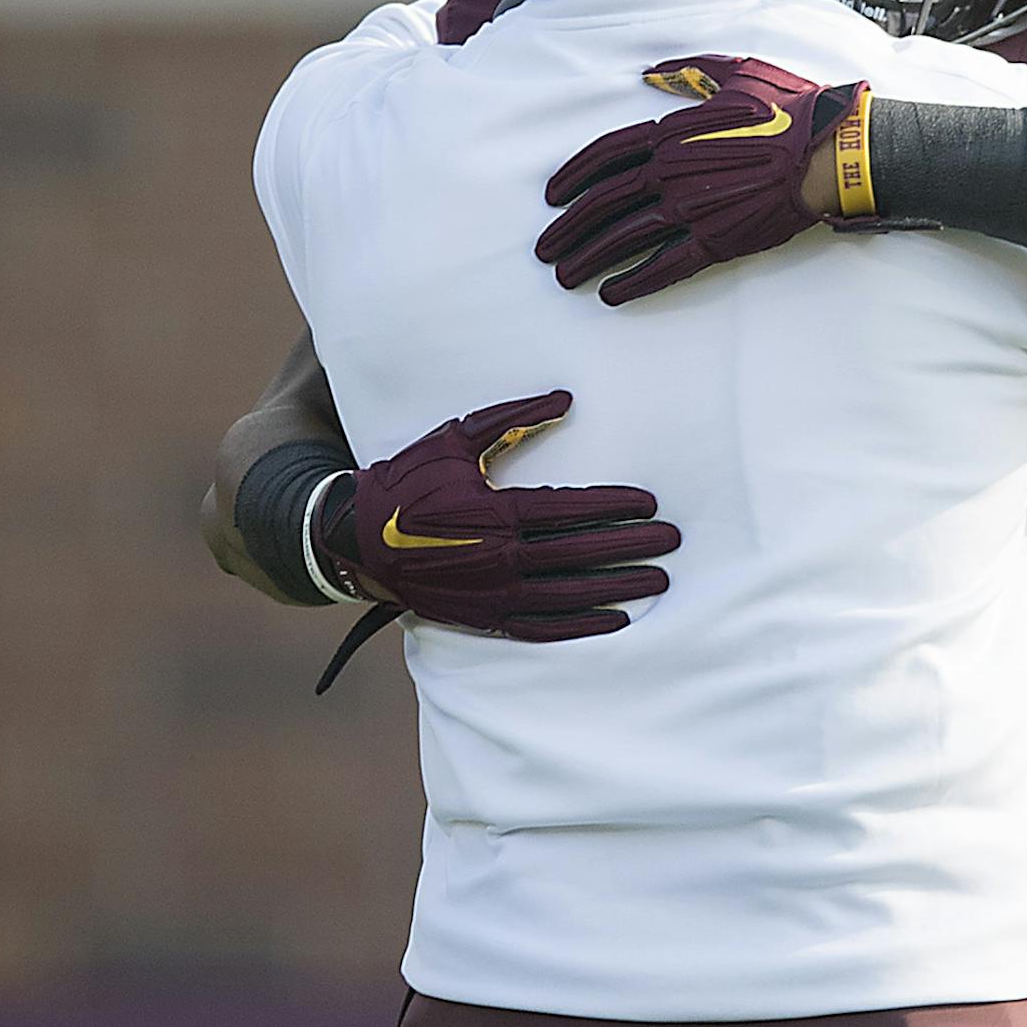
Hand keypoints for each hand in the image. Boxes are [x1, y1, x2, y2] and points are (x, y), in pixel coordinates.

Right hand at [320, 390, 678, 641]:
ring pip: (570, 595)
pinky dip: (582, 626)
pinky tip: (615, 620)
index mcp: (496, 511)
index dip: (616, 507)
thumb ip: (511, 420)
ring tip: (658, 582)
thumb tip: (565, 399)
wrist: (353, 538)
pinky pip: (542, 627)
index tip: (651, 504)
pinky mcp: (484, 617)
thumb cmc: (406, 481)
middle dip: (632, 547)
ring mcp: (492, 593)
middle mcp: (500, 557)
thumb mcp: (453, 439)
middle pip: (581, 554)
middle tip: (672, 541)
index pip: (572, 510)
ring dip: (618, 587)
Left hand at [537, 54, 867, 305]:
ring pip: (623, 237)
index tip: (551, 196)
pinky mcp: (716, 240)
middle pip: (602, 202)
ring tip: (564, 276)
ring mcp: (691, 208)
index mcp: (671, 131)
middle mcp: (672, 171)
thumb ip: (688, 73)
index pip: (604, 155)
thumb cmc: (789, 108)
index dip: (572, 176)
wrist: (828, 150)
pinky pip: (664, 265)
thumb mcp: (735, 72)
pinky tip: (610, 294)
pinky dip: (633, 283)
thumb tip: (653, 73)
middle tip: (545, 248)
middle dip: (567, 227)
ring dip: (588, 259)